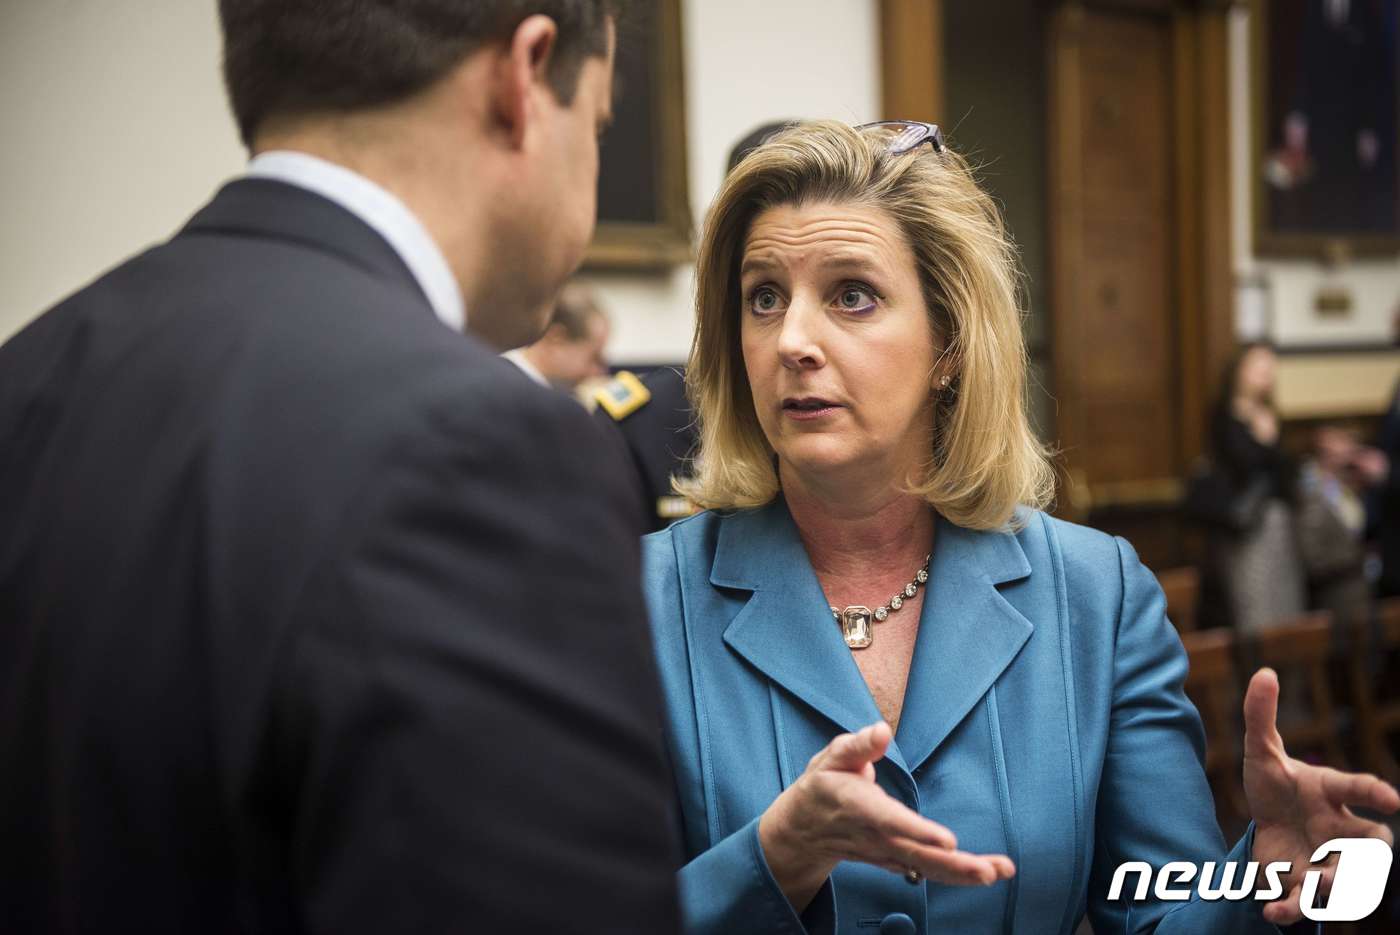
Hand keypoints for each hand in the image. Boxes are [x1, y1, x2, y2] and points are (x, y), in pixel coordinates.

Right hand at [758, 722, 1014, 911]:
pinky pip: (926, 871)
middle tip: (988, 871)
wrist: (804, 827)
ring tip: (999, 871)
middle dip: (953, 865)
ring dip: (963, 872)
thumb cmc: (824, 784)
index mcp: (859, 807)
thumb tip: (882, 730)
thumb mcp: (832, 757)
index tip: (948, 840)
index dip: (918, 831)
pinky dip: (955, 875)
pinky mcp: (895, 860)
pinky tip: (984, 872)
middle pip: (916, 855)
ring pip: (925, 868)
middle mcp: (874, 836)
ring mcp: (885, 853)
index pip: (889, 821)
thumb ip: (859, 745)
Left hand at [1243, 668, 1399, 923]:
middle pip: (1375, 845)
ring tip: (1317, 891)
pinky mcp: (1305, 884)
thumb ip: (1261, 716)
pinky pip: (1307, 902)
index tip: (1391, 799)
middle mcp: (1339, 829)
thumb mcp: (1261, 753)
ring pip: (1348, 879)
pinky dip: (1292, 910)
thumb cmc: (1276, 788)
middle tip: (1371, 858)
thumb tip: (1264, 671)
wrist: (1264, 829)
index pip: (1359, 788)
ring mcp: (1327, 859)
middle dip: (1375, 853)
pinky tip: (1273, 912)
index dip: (1375, 792)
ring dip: (1337, 887)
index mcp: (1332, 792)